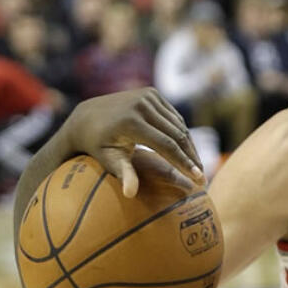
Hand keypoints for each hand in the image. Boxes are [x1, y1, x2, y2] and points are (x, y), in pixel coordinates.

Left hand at [63, 88, 203, 197]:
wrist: (85, 117)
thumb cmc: (96, 145)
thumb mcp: (107, 159)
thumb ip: (123, 173)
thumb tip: (130, 194)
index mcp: (131, 122)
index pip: (166, 145)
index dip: (184, 163)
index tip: (198, 179)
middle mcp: (141, 105)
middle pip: (176, 134)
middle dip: (191, 157)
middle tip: (202, 177)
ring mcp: (147, 96)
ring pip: (178, 125)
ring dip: (190, 146)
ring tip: (197, 166)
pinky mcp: (151, 93)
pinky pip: (173, 117)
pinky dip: (181, 133)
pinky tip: (188, 150)